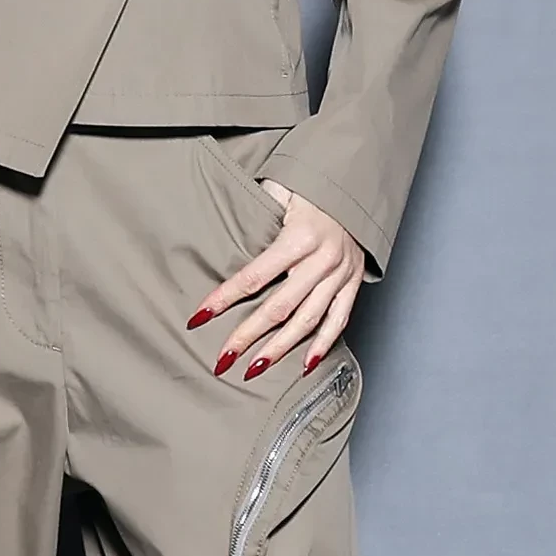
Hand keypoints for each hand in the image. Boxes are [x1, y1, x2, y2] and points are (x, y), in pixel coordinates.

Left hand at [190, 183, 365, 380]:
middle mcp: (322, 260)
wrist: (355, 186)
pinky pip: (339, 320)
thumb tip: (219, 231)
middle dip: (248, 335)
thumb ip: (254, 211)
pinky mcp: (353, 282)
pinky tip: (304, 365)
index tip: (200, 317)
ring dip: (280, 348)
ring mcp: (340, 275)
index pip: (254, 276)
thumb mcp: (279, 189)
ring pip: (308, 321)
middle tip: (224, 358)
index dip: (224, 298)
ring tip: (254, 369)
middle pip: (279, 307)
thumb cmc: (311, 189)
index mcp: (300, 237)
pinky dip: (323, 345)